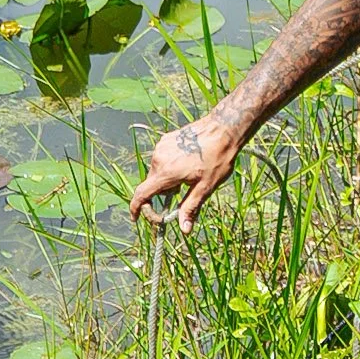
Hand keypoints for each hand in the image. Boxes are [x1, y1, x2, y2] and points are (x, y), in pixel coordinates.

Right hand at [130, 115, 240, 233]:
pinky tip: (187, 165)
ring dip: (167, 180)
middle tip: (181, 195)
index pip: (141, 194)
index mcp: (166, 172)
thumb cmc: (217, 158)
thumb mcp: (205, 187)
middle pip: (151, 184)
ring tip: (189, 176)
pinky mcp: (165, 140)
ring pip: (157, 172)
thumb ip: (191, 208)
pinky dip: (169, 167)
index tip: (136, 218)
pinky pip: (162, 159)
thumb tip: (184, 229)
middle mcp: (158, 158)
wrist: (224, 128)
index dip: (136, 209)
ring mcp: (161, 147)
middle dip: (161, 194)